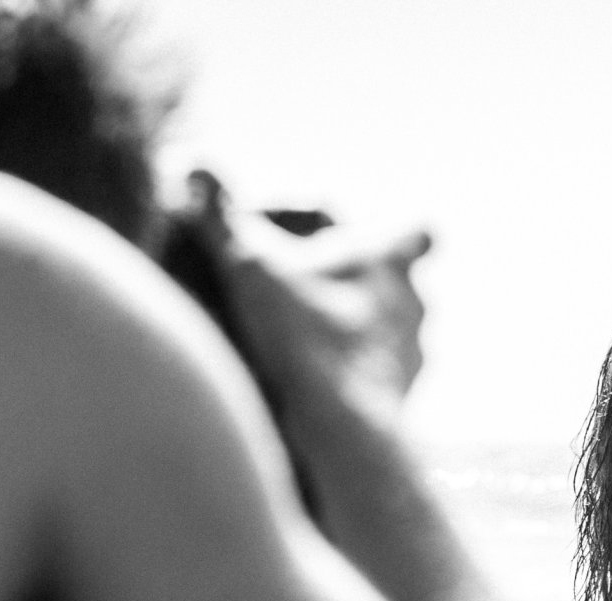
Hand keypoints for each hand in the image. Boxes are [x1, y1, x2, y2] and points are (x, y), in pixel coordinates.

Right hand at [185, 170, 428, 420]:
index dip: (396, 231)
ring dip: (363, 332)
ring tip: (318, 342)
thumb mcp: (252, 263)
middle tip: (323, 290)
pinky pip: (383, 377)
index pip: (415, 231)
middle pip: (402, 284)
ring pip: (395, 333)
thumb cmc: (304, 332)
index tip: (364, 239)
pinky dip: (358, 376)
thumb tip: (195, 165)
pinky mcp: (404, 402)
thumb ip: (224, 216)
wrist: (342, 425)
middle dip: (366, 284)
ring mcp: (415, 357)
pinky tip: (323, 386)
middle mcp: (415, 306)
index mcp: (389, 261)